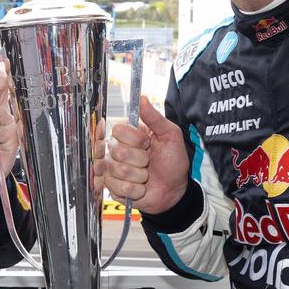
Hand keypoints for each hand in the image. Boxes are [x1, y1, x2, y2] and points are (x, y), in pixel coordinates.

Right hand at [105, 97, 190, 214]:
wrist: (176, 189)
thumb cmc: (173, 161)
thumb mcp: (170, 135)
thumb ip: (155, 118)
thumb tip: (142, 98)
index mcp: (129, 136)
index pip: (117, 130)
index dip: (135, 139)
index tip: (147, 144)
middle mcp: (117, 151)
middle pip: (118, 151)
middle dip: (140, 159)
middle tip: (149, 162)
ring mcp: (113, 170)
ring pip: (119, 171)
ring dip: (140, 176)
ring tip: (146, 176)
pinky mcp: (113, 188)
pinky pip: (119, 188)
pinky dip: (136, 190)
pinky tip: (141, 188)